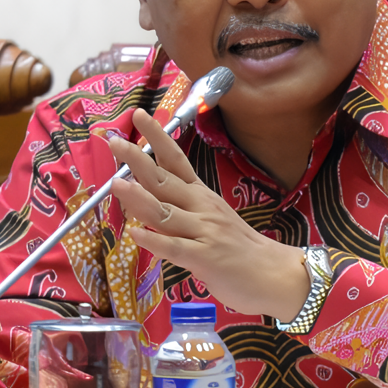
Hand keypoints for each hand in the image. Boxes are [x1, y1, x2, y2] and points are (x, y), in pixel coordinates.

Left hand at [109, 109, 310, 320]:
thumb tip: (145, 197)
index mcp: (201, 195)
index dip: (157, 138)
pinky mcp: (206, 258)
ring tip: (117, 184)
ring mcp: (204, 231)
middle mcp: (202, 207)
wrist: (274, 272)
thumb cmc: (239, 247)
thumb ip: (180, 208)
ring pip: (166, 212)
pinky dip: (155, 240)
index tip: (139, 114)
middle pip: (164, 180)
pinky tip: (136, 234)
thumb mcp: (211, 218)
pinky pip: (176, 248)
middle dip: (137, 160)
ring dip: (140, 197)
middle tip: (113, 141)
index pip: (176, 160)